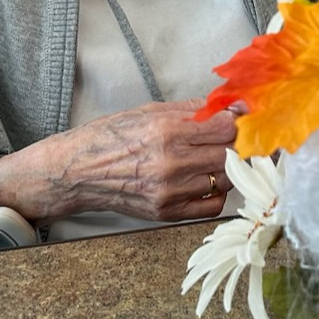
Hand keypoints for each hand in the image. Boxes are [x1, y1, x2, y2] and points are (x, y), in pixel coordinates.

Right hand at [17, 100, 236, 222]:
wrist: (78, 171)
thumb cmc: (111, 137)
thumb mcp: (151, 110)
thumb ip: (195, 109)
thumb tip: (231, 105)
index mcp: (166, 132)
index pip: (226, 128)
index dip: (239, 122)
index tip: (239, 119)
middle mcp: (171, 163)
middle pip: (231, 154)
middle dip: (236, 144)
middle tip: (232, 138)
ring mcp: (170, 191)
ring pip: (226, 180)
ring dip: (227, 167)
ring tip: (213, 157)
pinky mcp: (168, 213)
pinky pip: (212, 205)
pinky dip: (216, 192)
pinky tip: (204, 179)